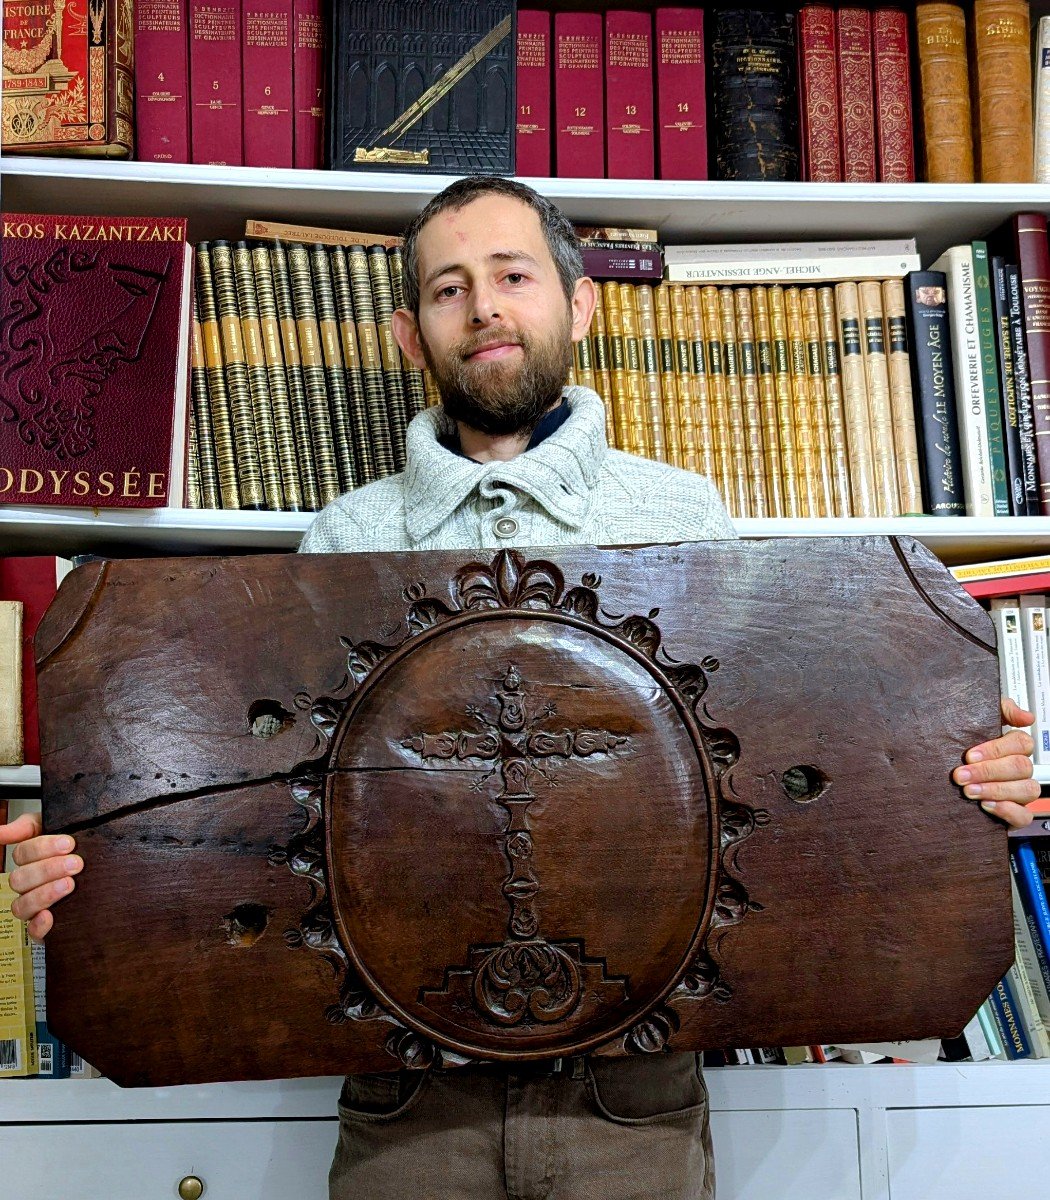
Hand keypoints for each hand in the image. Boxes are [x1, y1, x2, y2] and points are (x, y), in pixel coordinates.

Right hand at [0, 811, 81, 940]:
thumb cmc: (80, 846)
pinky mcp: (47, 926)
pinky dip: (39, 925)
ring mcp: (35, 906)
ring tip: (70, 885)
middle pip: (20, 879)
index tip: (69, 843)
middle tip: (76, 864)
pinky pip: (33, 933)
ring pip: (22, 905)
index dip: (43, 848)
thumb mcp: (59, 828)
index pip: (22, 853)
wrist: (110, 871)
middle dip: (48, 870)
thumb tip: (1, 831)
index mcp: (30, 860)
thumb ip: (30, 826)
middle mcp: (29, 884)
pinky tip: (50, 916)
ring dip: (44, 894)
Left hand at [952, 696, 1039, 829]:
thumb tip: (1026, 716)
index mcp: (1014, 747)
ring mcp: (1020, 791)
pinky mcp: (1015, 813)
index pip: (1021, 743)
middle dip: (987, 772)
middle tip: (961, 775)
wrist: (941, 775)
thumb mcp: (976, 719)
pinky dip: (1008, 811)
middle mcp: (1020, 769)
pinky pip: (1024, 815)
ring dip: (996, 790)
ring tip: (969, 791)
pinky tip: (986, 806)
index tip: (969, 755)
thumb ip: (1002, 710)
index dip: (996, 750)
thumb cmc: (962, 745)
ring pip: (1027, 790)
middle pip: (1020, 767)